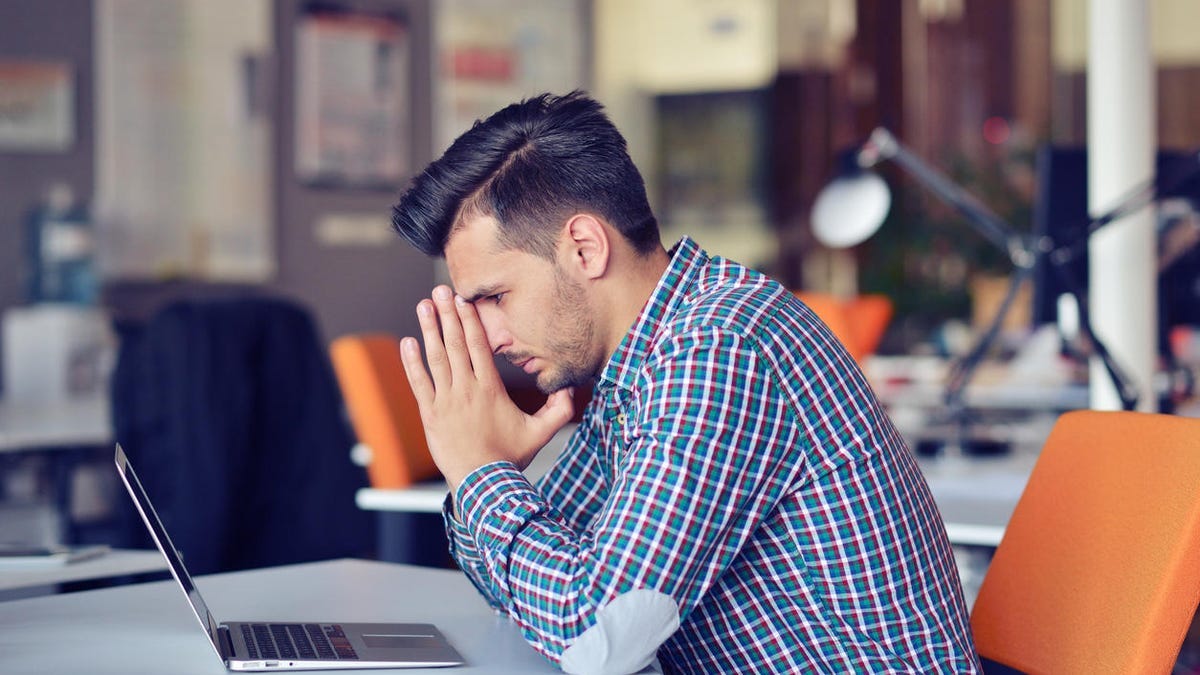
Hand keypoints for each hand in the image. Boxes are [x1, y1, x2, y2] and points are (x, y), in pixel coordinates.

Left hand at [399, 285, 574, 492]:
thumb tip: (571, 390)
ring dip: (429, 330)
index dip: (469, 320)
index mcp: (491, 389)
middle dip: (447, 315)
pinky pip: (419, 383)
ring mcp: (446, 400)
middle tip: (439, 291)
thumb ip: (558, 410)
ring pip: (436, 358)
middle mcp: (467, 389)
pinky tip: (407, 342)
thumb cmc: (510, 458)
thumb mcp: (540, 433)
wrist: (483, 482)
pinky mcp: (430, 414)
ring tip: (423, 306)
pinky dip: (411, 363)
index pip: (479, 346)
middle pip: (456, 344)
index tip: (462, 300)